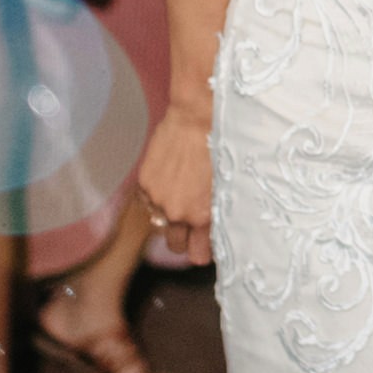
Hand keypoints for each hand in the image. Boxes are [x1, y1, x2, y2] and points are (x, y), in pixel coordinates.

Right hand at [135, 113, 216, 266]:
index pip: (198, 254)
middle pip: (175, 246)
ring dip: (169, 218)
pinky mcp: (144, 185)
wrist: (197, 117)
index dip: (202, 251)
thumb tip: (213, 229)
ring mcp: (158, 200)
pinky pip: (148, 203)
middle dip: (184, 240)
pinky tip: (169, 182)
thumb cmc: (221, 145)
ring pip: (160, 224)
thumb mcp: (227, 184)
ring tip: (182, 198)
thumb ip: (217, 211)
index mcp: (203, 215)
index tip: (205, 247)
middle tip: (192, 226)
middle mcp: (178, 213)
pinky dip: (156, 198)